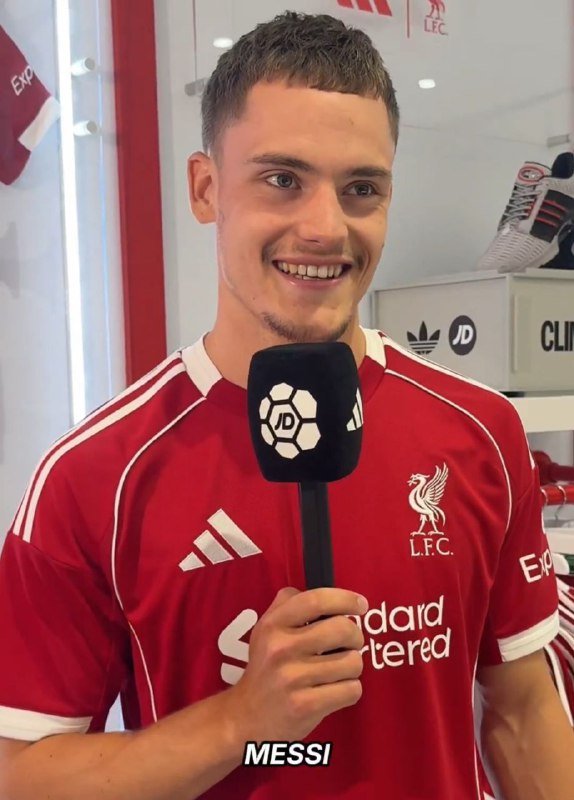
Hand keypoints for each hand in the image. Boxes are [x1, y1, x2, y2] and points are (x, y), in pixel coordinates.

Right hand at [225, 587, 366, 742]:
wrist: (246, 717)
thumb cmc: (264, 669)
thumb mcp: (265, 630)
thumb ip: (287, 605)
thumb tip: (323, 595)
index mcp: (273, 625)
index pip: (316, 600)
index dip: (345, 599)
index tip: (361, 605)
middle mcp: (281, 648)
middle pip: (343, 629)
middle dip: (355, 636)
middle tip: (350, 643)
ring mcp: (293, 678)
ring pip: (353, 662)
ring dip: (352, 667)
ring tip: (337, 671)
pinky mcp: (306, 706)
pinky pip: (351, 690)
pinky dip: (349, 690)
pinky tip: (334, 690)